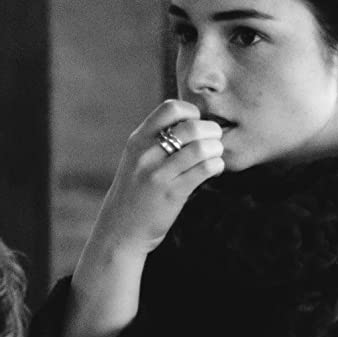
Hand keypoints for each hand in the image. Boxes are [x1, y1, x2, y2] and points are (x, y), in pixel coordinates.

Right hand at [84, 99, 223, 260]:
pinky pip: (205, 169)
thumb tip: (192, 122)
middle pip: (192, 126)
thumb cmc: (135, 191)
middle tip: (214, 140)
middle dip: (212, 130)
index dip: (192, 112)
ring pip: (201, 148)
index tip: (196, 124)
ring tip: (215, 155)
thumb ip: (156, 140)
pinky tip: (214, 170)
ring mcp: (159, 174)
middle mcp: (147, 153)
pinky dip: (217, 166)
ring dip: (217, 149)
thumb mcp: (136, 159)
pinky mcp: (173, 193)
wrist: (120, 228)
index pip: (170, 108)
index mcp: (138, 140)